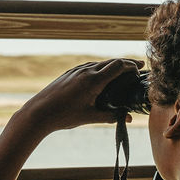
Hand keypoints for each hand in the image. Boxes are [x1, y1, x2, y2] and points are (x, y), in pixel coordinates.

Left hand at [17, 58, 145, 133]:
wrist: (38, 112)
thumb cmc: (64, 116)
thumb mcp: (90, 117)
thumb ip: (111, 116)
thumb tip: (129, 118)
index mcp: (94, 80)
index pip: (118, 65)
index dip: (131, 66)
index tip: (140, 70)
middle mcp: (86, 71)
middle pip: (111, 61)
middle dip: (126, 63)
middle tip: (138, 67)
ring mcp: (76, 71)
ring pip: (99, 63)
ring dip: (112, 65)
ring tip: (122, 70)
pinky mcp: (69, 73)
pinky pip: (89, 67)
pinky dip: (100, 68)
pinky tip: (101, 75)